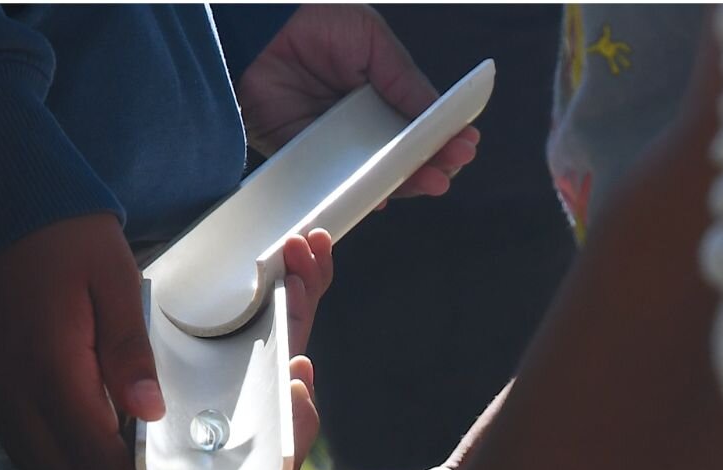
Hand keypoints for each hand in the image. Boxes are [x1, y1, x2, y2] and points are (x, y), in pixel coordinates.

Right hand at [1, 228, 332, 469]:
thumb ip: (130, 350)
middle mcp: (13, 389)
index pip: (97, 455)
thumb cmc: (56, 229)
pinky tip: (81, 458)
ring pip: (36, 466)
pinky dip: (51, 463)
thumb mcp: (113, 278)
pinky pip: (17, 442)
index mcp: (52, 367)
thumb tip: (148, 413)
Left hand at [237, 5, 478, 197]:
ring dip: (404, 183)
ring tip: (432, 181)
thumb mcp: (370, 41)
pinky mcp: (303, 160)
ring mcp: (334, 145)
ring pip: (374, 175)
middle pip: (401, 155)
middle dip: (431, 162)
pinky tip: (383, 194)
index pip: (417, 123)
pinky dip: (357, 194)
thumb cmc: (313, 22)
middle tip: (453, 165)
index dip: (442, 136)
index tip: (465, 143)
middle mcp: (359, 123)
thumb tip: (438, 112)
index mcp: (379, 93)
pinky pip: (335, 184)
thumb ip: (403, 78)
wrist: (256, 33)